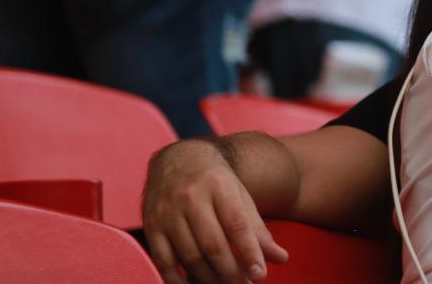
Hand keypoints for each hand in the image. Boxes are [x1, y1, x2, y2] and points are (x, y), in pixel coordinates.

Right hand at [142, 140, 287, 283]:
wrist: (179, 159)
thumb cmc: (216, 183)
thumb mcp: (240, 196)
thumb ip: (258, 229)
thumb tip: (280, 259)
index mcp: (220, 186)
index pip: (236, 224)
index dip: (249, 252)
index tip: (260, 275)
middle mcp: (192, 198)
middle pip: (213, 244)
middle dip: (230, 271)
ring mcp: (168, 212)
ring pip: (189, 254)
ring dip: (208, 277)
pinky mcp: (151, 226)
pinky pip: (163, 260)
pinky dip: (176, 279)